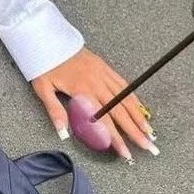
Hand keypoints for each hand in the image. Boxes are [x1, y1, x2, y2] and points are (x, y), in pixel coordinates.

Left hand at [31, 47, 154, 160]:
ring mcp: (103, 75)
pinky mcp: (105, 68)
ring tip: (150, 132)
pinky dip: (134, 98)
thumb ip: (55, 112)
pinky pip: (124, 84)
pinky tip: (141, 109)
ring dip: (140, 117)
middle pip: (120, 112)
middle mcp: (96, 84)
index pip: (103, 121)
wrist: (48, 40)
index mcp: (81, 91)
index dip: (115, 139)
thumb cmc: (44, 65)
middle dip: (136, 132)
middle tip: (149, 147)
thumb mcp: (43, 89)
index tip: (126, 153)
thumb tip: (63, 133)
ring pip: (126, 99)